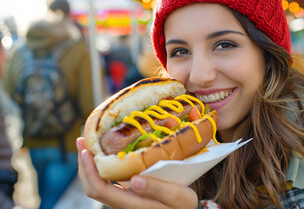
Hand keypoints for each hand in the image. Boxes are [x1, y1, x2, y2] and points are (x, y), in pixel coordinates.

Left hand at [76, 137, 198, 208]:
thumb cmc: (182, 205)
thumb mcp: (176, 196)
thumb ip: (156, 190)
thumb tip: (133, 181)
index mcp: (131, 205)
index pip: (100, 190)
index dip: (89, 171)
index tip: (86, 151)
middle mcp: (122, 204)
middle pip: (93, 187)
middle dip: (83, 165)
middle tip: (82, 141)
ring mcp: (123, 200)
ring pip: (97, 185)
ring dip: (89, 165)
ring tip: (88, 145)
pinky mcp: (127, 195)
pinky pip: (106, 182)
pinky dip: (99, 168)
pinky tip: (103, 156)